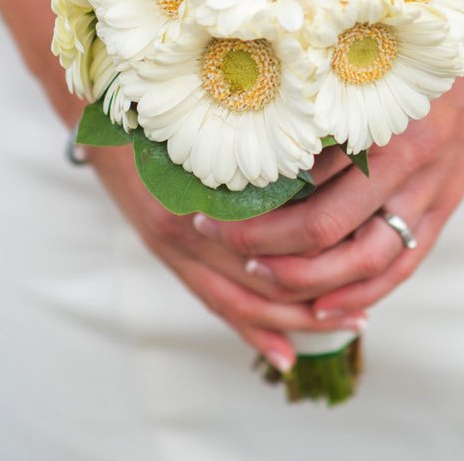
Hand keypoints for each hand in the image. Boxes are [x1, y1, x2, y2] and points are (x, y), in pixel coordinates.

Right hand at [82, 140, 369, 372]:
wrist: (97, 114)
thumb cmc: (165, 110)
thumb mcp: (218, 125)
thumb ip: (265, 150)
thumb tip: (331, 164)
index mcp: (211, 187)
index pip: (279, 240)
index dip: (324, 254)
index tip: (366, 256)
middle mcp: (190, 224)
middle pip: (265, 279)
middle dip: (316, 302)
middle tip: (361, 311)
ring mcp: (174, 244)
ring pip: (243, 302)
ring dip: (291, 323)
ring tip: (339, 330)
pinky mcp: (164, 251)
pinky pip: (214, 301)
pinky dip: (251, 331)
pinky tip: (284, 353)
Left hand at [190, 23, 463, 316]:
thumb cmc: (424, 42)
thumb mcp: (367, 62)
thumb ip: (321, 101)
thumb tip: (251, 133)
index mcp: (381, 126)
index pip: (304, 192)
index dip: (252, 211)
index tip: (209, 208)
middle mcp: (410, 166)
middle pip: (326, 233)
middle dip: (264, 247)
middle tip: (218, 240)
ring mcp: (433, 192)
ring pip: (365, 262)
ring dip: (309, 280)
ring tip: (262, 278)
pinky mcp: (447, 204)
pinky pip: (403, 263)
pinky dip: (364, 292)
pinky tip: (328, 308)